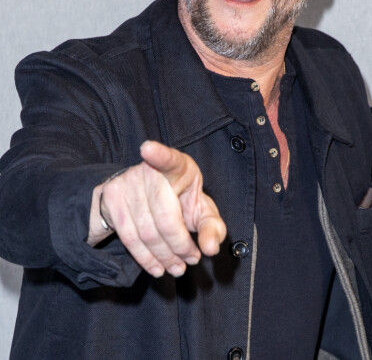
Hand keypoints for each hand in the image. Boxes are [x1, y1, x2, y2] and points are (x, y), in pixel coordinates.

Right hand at [88, 141, 226, 277]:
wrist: (149, 195)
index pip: (169, 159)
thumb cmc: (182, 201)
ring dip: (163, 257)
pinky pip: (128, 238)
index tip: (148, 149)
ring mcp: (127, 183)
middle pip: (164, 217)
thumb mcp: (202, 210)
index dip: (158, 154)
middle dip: (179, 246)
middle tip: (190, 261)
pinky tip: (156, 267)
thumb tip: (211, 248)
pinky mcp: (112, 198)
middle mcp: (149, 171)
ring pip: (145, 232)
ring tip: (177, 268)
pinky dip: (145, 258)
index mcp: (178, 166)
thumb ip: (212, 227)